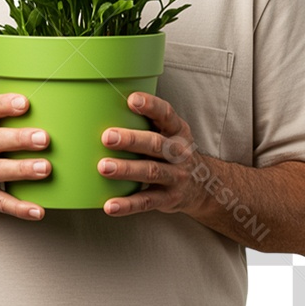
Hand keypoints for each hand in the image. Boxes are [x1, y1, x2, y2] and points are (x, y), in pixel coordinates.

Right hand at [0, 94, 50, 219]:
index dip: (3, 105)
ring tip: (45, 168)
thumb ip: (4, 119)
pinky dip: (19, 207)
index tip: (24, 103)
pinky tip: (36, 209)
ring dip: (22, 169)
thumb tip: (50, 112)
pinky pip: (0, 202)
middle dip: (19, 139)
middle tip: (43, 138)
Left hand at [98, 92, 204, 216]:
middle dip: (131, 140)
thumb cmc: (173, 153)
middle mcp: (179, 152)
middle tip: (107, 137)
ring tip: (104, 167)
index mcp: (177, 131)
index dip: (151, 106)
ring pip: (151, 171)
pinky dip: (127, 204)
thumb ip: (145, 123)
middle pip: (156, 144)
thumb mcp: (169, 134)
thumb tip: (101, 109)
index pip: (166, 114)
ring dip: (126, 169)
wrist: (203, 186)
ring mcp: (176, 176)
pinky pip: (147, 201)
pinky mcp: (169, 198)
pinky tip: (110, 205)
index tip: (132, 100)